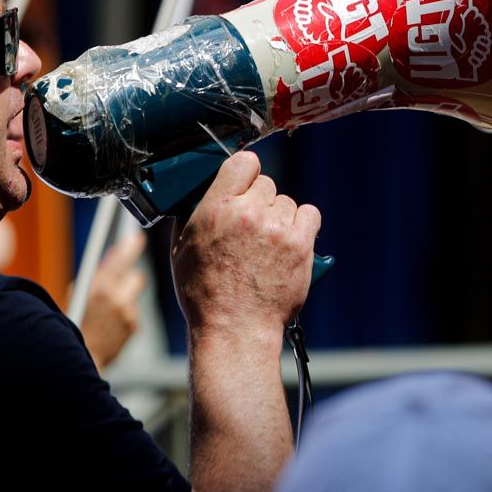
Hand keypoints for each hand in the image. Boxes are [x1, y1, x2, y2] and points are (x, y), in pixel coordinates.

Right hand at [79, 231, 147, 369]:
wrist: (82, 354)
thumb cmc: (77, 321)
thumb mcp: (79, 295)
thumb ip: (96, 277)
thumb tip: (113, 258)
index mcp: (98, 289)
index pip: (120, 260)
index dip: (130, 247)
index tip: (137, 237)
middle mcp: (116, 299)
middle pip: (138, 276)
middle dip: (130, 278)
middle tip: (122, 280)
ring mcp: (127, 313)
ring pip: (133, 296)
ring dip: (124, 299)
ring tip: (108, 312)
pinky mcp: (134, 326)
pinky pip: (133, 312)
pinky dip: (125, 315)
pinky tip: (111, 325)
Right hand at [170, 152, 319, 347]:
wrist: (234, 329)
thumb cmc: (204, 295)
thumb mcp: (181, 251)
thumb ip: (191, 216)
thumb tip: (198, 195)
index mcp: (216, 208)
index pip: (243, 163)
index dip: (245, 173)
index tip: (245, 184)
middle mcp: (248, 213)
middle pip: (266, 184)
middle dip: (260, 202)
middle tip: (252, 227)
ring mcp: (276, 228)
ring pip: (287, 203)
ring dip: (280, 217)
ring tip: (268, 243)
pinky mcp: (300, 245)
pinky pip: (310, 215)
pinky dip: (302, 225)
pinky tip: (290, 240)